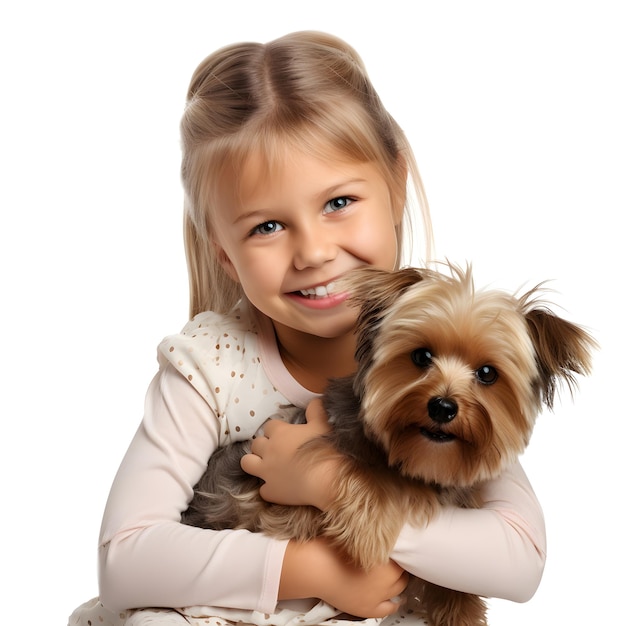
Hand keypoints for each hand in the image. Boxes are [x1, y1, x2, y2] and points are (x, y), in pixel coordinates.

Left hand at [240, 399, 336, 509]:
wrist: (327, 480)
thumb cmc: (326, 449)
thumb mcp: (323, 424)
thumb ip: (316, 410)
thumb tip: (314, 401)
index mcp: (280, 433)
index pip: (269, 426)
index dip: (277, 430)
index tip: (286, 435)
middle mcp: (268, 451)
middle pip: (255, 444)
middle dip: (263, 446)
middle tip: (277, 451)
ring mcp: (267, 472)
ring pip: (247, 463)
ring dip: (254, 463)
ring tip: (266, 466)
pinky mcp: (270, 492)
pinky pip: (262, 490)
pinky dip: (269, 488)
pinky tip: (279, 488)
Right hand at [280, 538, 408, 617]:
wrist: (315, 569)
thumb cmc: (332, 549)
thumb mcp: (356, 535)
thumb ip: (372, 538)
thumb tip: (381, 533)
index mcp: (384, 558)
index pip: (401, 556)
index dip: (398, 552)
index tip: (394, 548)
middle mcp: (385, 579)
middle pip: (402, 573)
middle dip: (399, 567)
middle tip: (393, 561)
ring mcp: (377, 596)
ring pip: (398, 589)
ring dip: (398, 582)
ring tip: (395, 577)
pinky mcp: (368, 608)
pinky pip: (388, 608)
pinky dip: (393, 603)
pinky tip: (395, 599)